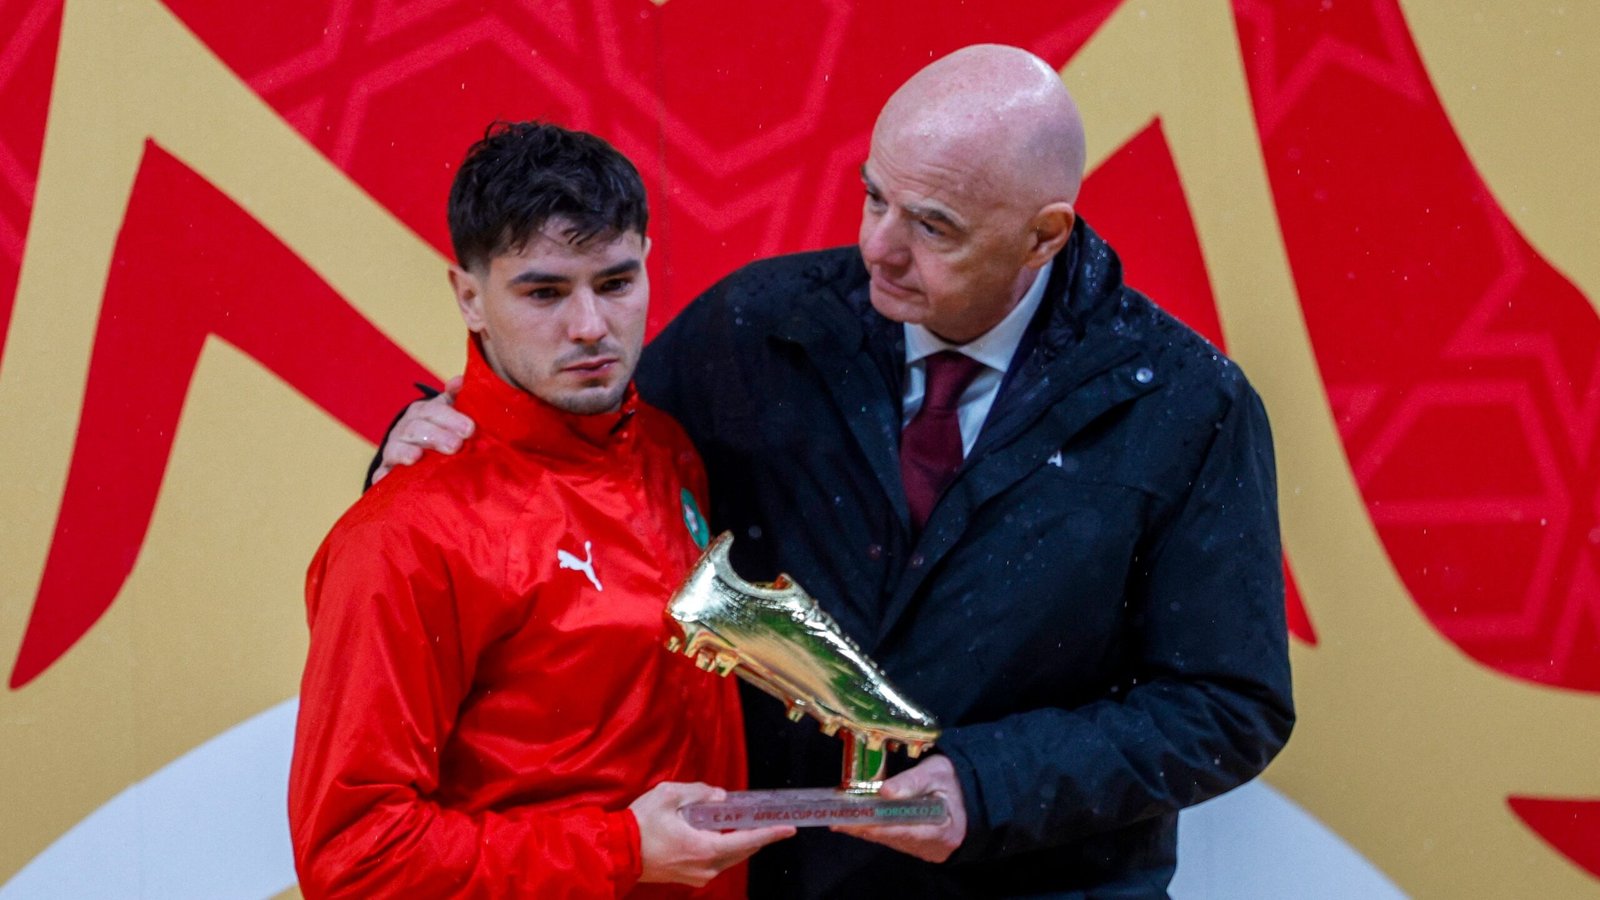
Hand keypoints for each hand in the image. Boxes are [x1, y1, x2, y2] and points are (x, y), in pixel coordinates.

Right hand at [370, 376, 472, 483]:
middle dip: (435, 436)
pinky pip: (380, 474)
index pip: (433, 410)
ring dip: (406, 452)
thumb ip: (456, 397)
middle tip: (455, 445)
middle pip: (416, 429)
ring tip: (417, 456)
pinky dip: (382, 476)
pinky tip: (387, 477)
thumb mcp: (448, 411)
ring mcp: (393, 450)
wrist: (416, 452)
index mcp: (422, 413)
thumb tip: (460, 380)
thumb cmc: (440, 429)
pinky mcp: (385, 471)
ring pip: (397, 448)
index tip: (469, 429)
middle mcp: (405, 429)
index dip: (450, 418)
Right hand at [631, 782, 793, 886]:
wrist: (616, 852)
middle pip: (742, 851)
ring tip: (745, 823)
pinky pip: (716, 862)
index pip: (747, 840)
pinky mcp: (688, 877)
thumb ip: (699, 792)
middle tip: (770, 821)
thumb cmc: (640, 824)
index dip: (770, 833)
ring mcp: (698, 875)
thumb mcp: (669, 795)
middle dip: (757, 836)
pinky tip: (720, 834)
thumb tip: (720, 797)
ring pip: (730, 858)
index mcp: (704, 847)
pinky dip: (724, 847)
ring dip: (739, 841)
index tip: (788, 828)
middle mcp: (706, 866)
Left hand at [832, 755, 966, 862]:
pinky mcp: (917, 845)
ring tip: (841, 819)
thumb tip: (884, 790)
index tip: (855, 822)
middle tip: (837, 820)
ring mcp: (924, 849)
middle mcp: (933, 847)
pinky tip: (858, 821)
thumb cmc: (954, 781)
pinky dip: (876, 829)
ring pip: (891, 839)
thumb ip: (913, 781)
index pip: (905, 831)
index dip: (878, 827)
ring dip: (866, 829)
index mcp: (943, 830)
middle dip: (864, 828)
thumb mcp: (937, 772)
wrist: (972, 795)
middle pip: (893, 838)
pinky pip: (894, 838)